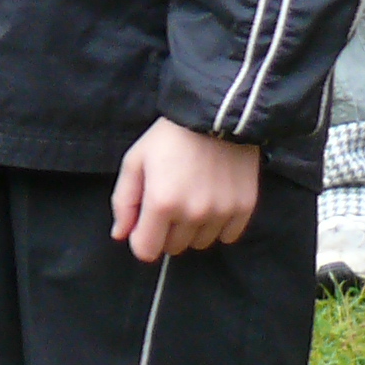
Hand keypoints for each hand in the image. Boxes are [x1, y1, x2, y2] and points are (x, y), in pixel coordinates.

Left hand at [109, 117, 262, 260]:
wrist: (216, 113)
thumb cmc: (170, 136)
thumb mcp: (136, 160)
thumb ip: (124, 201)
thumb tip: (120, 235)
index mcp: (161, 202)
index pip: (146, 251)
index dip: (141, 239)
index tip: (145, 223)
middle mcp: (192, 213)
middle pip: (173, 248)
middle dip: (166, 231)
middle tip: (170, 201)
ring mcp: (220, 212)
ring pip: (200, 243)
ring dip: (193, 229)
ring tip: (193, 197)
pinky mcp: (244, 208)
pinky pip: (227, 236)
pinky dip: (218, 226)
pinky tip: (213, 201)